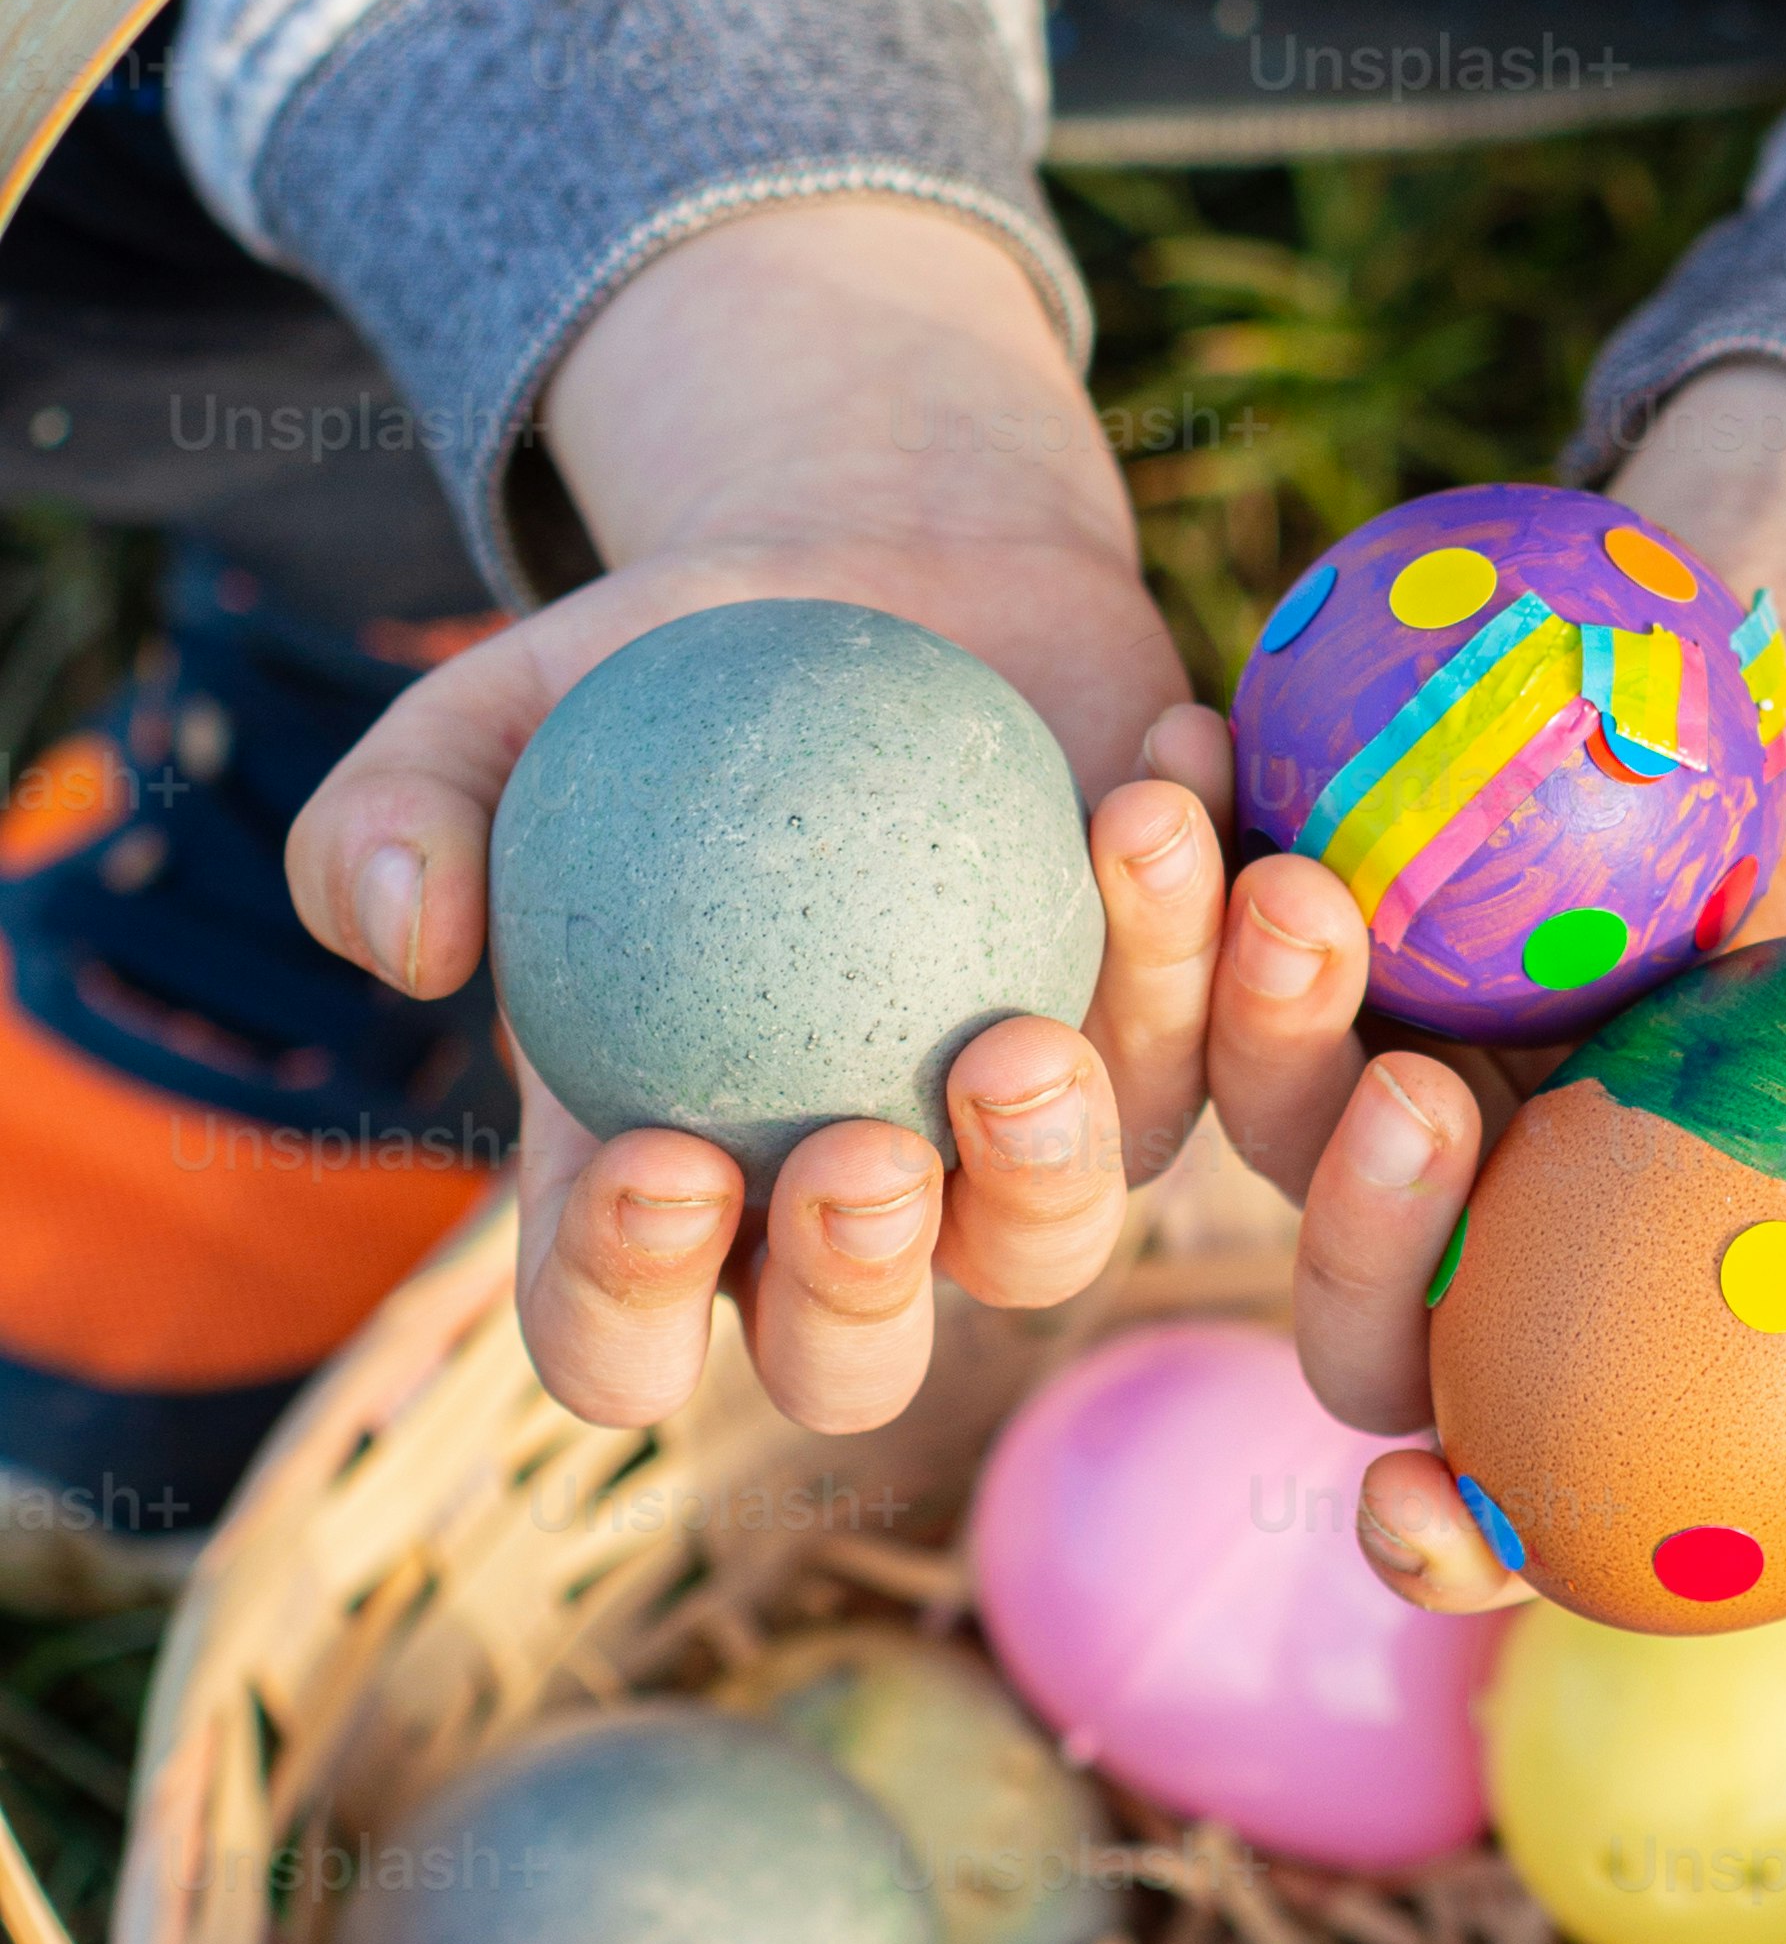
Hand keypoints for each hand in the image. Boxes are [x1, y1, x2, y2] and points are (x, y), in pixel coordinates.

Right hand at [287, 200, 1233, 1435]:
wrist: (886, 581)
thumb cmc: (669, 676)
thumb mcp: (506, 711)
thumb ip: (400, 813)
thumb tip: (400, 935)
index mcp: (660, 1186)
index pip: (615, 1337)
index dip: (627, 1304)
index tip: (662, 1162)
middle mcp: (850, 1211)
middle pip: (855, 1362)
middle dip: (859, 1292)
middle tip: (869, 1146)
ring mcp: (1026, 1153)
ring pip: (1059, 1234)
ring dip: (1068, 1131)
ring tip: (1042, 985)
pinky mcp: (1180, 1058)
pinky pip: (1226, 1058)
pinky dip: (1209, 926)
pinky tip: (1160, 769)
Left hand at [1207, 363, 1785, 1609]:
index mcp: (1575, 1318)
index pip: (1488, 1478)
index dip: (1438, 1533)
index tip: (1411, 1508)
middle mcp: (1441, 1225)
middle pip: (1348, 1311)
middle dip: (1355, 1238)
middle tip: (1426, 1098)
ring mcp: (1342, 1071)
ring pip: (1244, 1103)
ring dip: (1233, 1013)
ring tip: (1297, 892)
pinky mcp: (1274, 919)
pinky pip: (1191, 905)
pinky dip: (1183, 839)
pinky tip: (1197, 736)